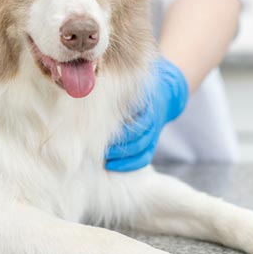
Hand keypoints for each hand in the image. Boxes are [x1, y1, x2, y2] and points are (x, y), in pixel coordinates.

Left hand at [105, 57, 188, 171]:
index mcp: (145, 105)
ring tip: (104, 159)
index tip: (102, 134)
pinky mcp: (152, 143)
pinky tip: (114, 166)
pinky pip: (145, 157)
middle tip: (99, 149)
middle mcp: (151, 120)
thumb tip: (88, 89)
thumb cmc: (138, 91)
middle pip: (138, 136)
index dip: (121, 130)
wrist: (164, 96)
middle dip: (119, 145)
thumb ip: (115, 92)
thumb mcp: (130, 87)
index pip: (135, 119)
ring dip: (123, 157)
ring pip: (141, 148)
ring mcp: (153, 133)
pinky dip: (131, 164)